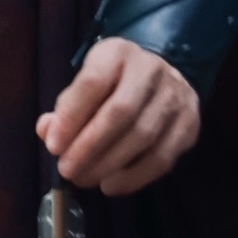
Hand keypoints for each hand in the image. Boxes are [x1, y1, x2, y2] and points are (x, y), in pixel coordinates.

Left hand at [36, 38, 200, 195]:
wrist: (163, 74)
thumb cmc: (115, 83)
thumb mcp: (87, 82)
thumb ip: (66, 107)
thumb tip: (48, 132)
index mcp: (118, 53)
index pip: (93, 82)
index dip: (71, 116)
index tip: (53, 145)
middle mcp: (151, 70)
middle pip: (121, 112)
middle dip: (89, 146)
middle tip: (67, 170)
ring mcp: (175, 97)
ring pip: (143, 136)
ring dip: (109, 164)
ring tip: (85, 179)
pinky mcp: (189, 124)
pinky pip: (163, 157)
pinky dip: (134, 177)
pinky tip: (111, 184)